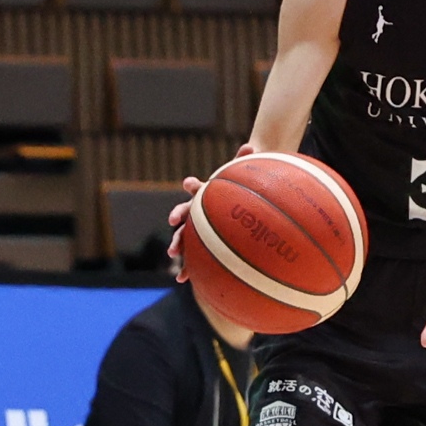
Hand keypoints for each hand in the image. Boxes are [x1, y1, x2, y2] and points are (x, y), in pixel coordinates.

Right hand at [167, 147, 255, 263]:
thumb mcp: (242, 174)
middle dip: (179, 220)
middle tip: (173, 226)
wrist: (238, 199)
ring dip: (178, 245)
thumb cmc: (240, 187)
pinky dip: (190, 268)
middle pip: (184, 214)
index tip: (189, 183)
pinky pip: (195, 256)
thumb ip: (244, 160)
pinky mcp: (203, 243)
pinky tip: (184, 280)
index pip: (197, 188)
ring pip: (185, 237)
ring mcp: (199, 227)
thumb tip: (251, 145)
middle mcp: (198, 210)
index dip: (193, 185)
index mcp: (206, 194)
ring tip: (174, 256)